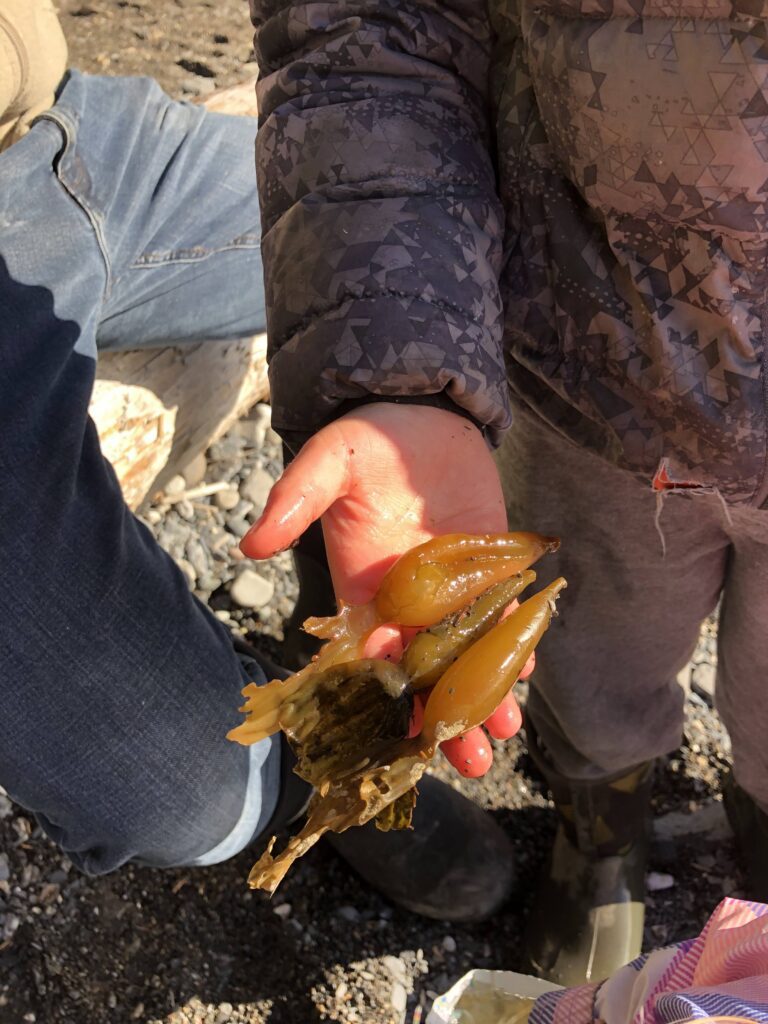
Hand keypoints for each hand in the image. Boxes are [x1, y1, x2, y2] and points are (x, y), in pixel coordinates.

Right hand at [241, 402, 529, 776]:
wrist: (423, 411)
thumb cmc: (368, 440)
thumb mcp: (328, 462)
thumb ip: (295, 498)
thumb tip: (252, 543)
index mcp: (364, 590)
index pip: (371, 657)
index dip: (385, 700)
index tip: (401, 740)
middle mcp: (408, 602)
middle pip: (425, 671)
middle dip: (442, 716)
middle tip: (467, 761)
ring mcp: (453, 589)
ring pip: (467, 654)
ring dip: (484, 694)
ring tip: (502, 734)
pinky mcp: (491, 568)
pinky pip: (501, 616)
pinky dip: (513, 645)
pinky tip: (524, 675)